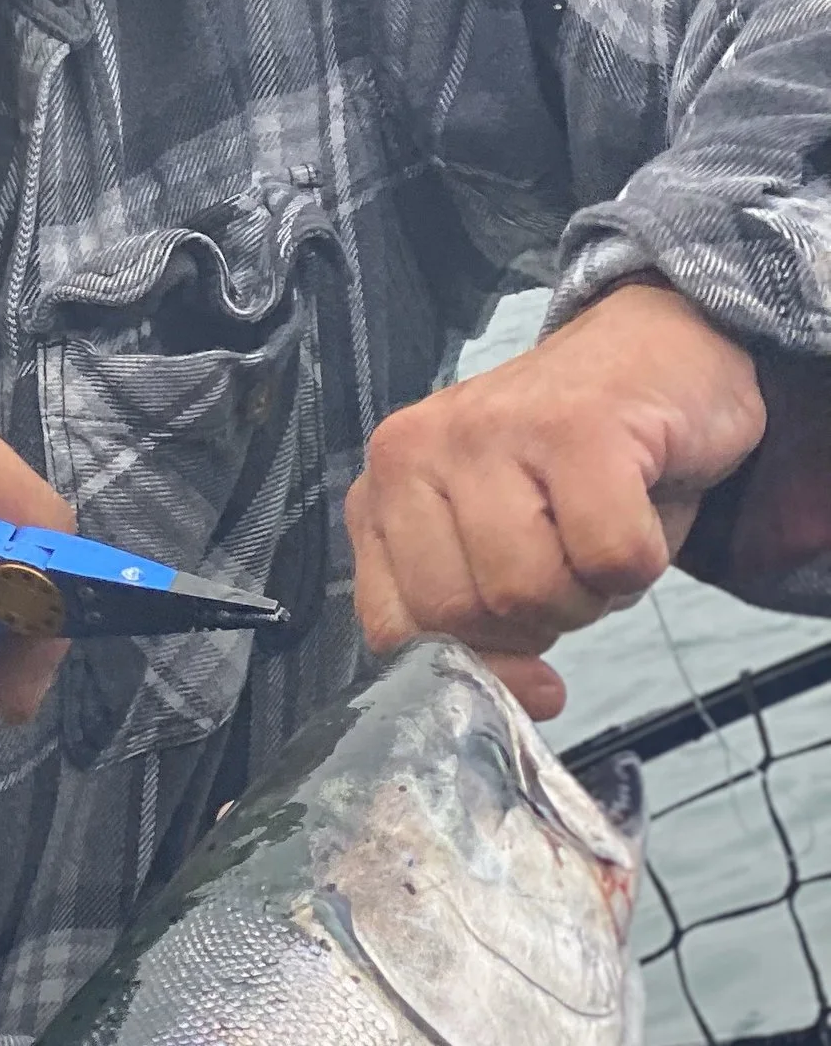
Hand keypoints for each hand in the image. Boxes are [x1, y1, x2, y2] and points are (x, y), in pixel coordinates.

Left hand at [346, 277, 762, 721]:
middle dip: (539, 620)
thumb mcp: (500, 547)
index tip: (528, 664)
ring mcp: (490, 431)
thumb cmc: (577, 465)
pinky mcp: (575, 424)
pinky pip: (608, 556)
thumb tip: (522, 697)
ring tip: (602, 526)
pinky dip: (642, 558)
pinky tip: (639, 502)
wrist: (662, 348)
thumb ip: (478, 625)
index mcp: (383, 490)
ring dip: (592, 590)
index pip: (393, 627)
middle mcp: (414, 452)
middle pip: (466, 615)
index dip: (471, 665)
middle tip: (571, 560)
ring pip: (530, 591)